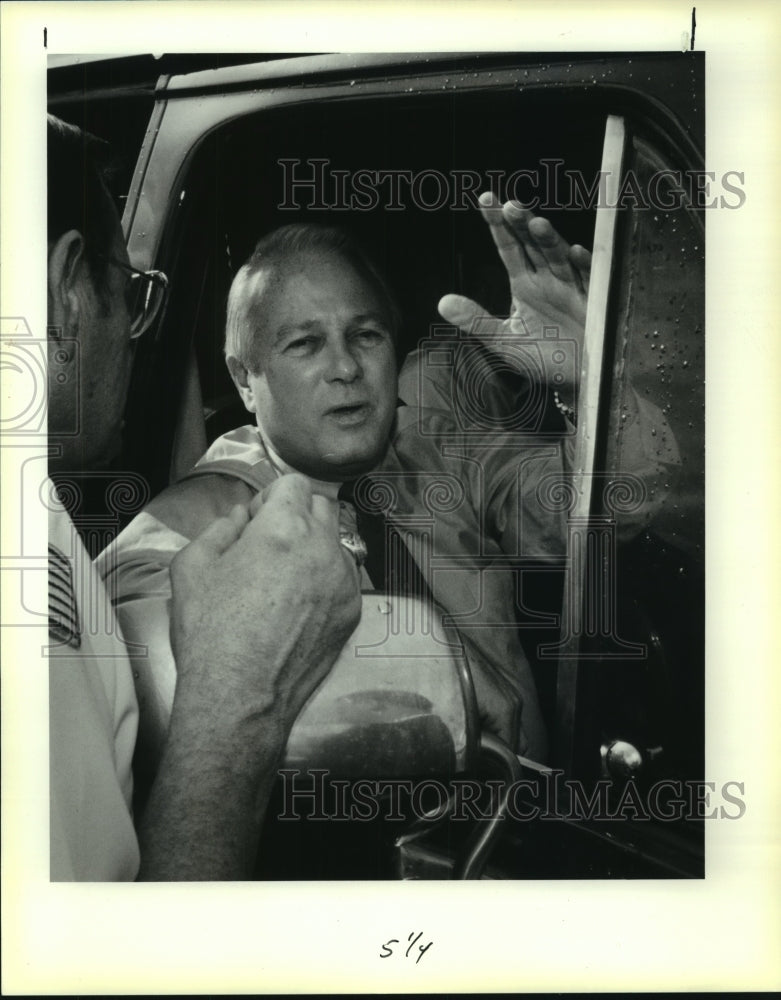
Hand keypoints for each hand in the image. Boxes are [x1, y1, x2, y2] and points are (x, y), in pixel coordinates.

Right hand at [138, 474, 361, 878]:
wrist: (241, 697)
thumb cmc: (210, 632)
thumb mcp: (192, 568)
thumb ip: (221, 529)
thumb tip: (242, 516)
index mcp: (283, 528)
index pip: (294, 484)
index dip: (271, 497)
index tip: (255, 522)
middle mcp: (323, 547)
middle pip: (323, 507)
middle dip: (298, 515)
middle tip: (270, 545)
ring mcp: (344, 580)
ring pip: (336, 542)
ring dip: (315, 547)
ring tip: (285, 580)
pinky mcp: (354, 610)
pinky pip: (345, 578)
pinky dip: (327, 580)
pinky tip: (299, 607)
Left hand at [438, 191, 591, 396]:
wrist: (574, 379)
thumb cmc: (541, 357)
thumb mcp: (503, 341)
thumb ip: (475, 320)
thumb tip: (442, 303)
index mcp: (525, 284)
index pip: (508, 247)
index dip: (498, 225)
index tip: (486, 200)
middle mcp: (547, 279)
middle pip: (532, 244)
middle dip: (522, 224)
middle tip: (508, 206)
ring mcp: (571, 287)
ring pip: (558, 256)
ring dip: (548, 240)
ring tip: (535, 223)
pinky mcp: (593, 302)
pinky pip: (589, 279)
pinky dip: (582, 266)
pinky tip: (574, 252)